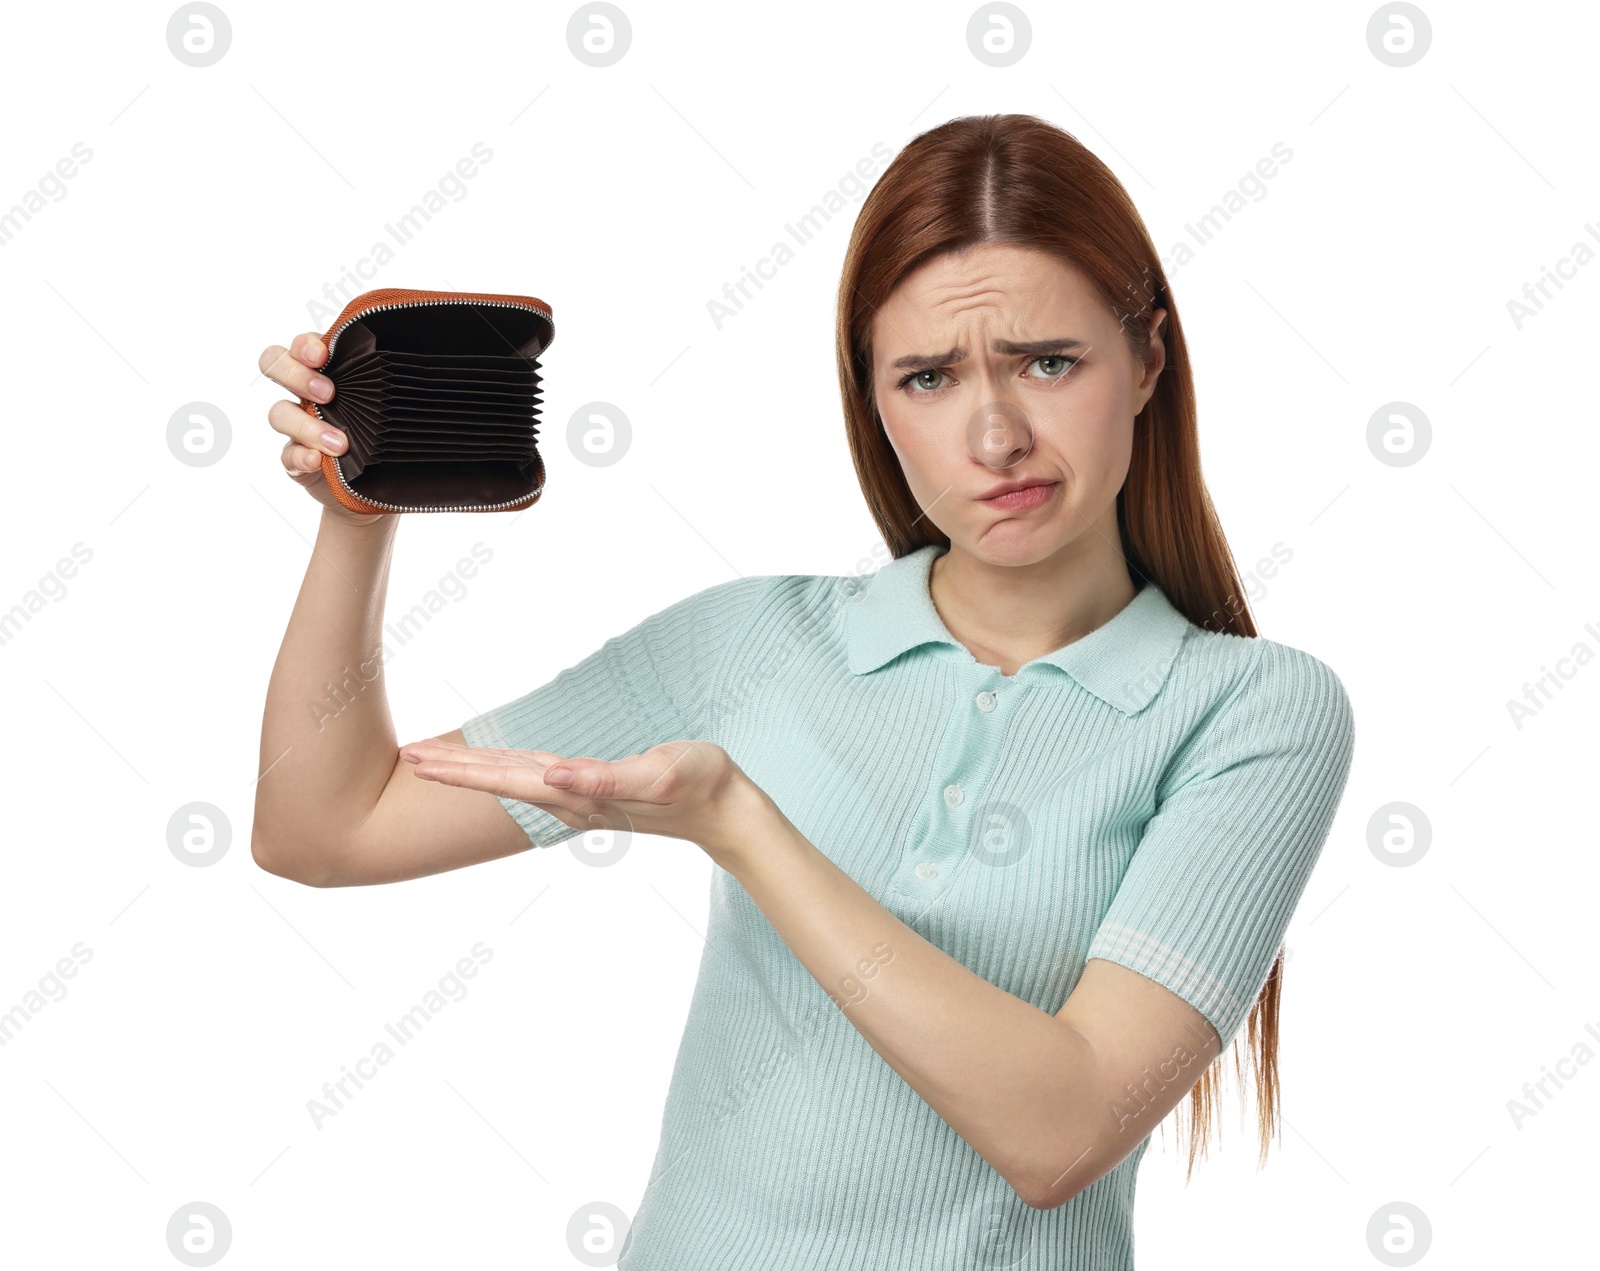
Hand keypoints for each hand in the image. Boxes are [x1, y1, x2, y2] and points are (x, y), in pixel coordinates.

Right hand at [258, 331, 386, 525]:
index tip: (324, 354)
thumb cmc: (389, 434)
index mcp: (328, 370)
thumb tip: (440, 358)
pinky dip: (300, 457)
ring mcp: (298, 426)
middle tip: (328, 393)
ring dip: (306, 425)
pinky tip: (317, 461)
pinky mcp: (296, 459)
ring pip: (279, 413)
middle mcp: (306, 393)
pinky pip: (286, 455)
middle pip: (275, 364)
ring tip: (339, 443)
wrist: (380, 487)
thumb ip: (398, 382)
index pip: (301, 345)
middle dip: (296, 374)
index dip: (304, 344)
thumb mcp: (395, 405)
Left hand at [398, 737, 772, 864]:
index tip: (420, 761)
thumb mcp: (660, 773)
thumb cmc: (700, 784)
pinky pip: (534, 775)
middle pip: (499, 781)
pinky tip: (491, 764)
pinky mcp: (592, 787)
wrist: (725, 809)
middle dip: (451, 770)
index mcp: (579, 793)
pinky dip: (502, 768)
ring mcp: (579, 796)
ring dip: (470, 770)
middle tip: (407, 754)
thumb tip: (555, 775)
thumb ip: (606, 777)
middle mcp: (571, 798)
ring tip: (433, 760)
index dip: (462, 770)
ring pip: (512, 778)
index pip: (507, 778)